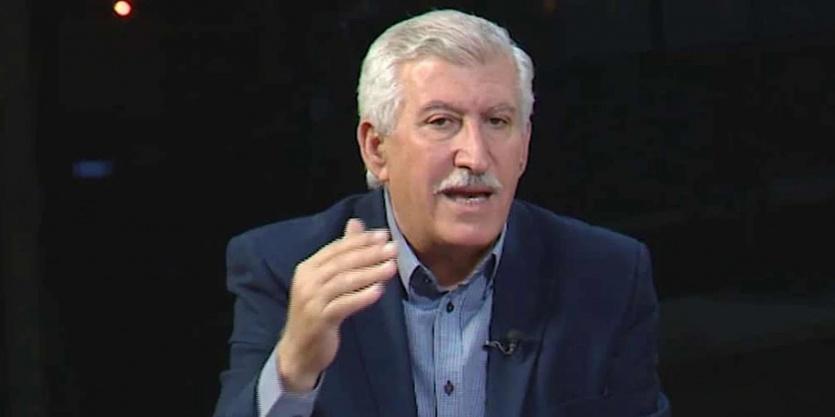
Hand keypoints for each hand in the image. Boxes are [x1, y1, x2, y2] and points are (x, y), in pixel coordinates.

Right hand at [276, 218, 396, 391]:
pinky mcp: (319, 319)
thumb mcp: (326, 282)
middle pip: (342, 262)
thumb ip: (342, 254)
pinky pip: (343, 305)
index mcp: (307, 268)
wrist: (298, 351)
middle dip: (370, 253)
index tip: (384, 235)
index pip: (336, 248)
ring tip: (392, 267)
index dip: (360, 240)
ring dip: (370, 273)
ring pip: (344, 281)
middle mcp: (307, 281)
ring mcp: (311, 300)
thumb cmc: (317, 313)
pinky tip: (379, 292)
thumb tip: (355, 223)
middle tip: (393, 248)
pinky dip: (361, 297)